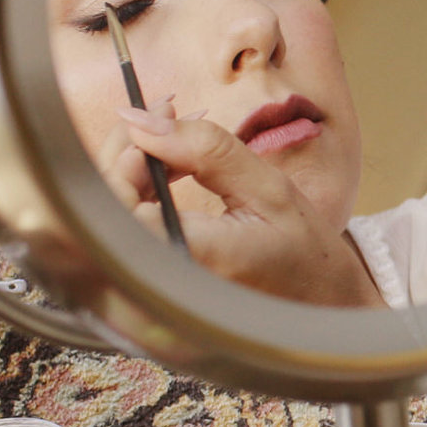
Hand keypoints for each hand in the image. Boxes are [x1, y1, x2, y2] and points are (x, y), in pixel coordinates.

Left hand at [106, 107, 383, 306]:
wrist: (324, 310)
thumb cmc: (308, 258)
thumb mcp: (269, 190)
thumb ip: (206, 150)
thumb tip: (141, 119)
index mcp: (191, 258)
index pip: (116, 200)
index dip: (125, 151)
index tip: (160, 116)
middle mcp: (162, 282)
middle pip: (101, 208)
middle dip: (125, 151)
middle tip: (163, 115)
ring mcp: (152, 291)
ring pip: (107, 220)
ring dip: (130, 171)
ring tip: (172, 139)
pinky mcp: (153, 289)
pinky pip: (124, 236)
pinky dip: (138, 197)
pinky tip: (166, 175)